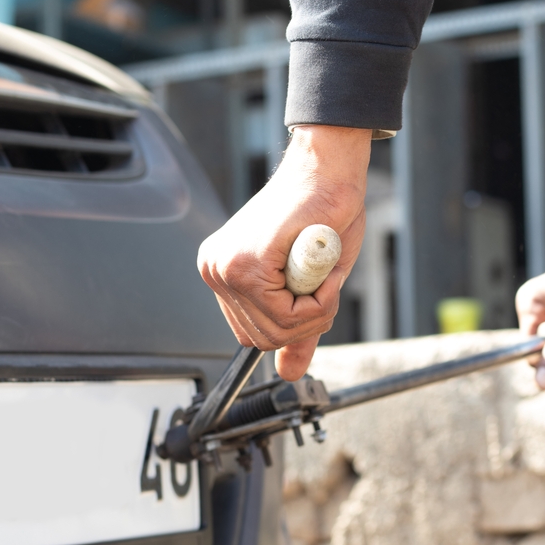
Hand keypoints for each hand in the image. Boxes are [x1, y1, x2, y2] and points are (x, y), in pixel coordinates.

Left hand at [198, 125, 371, 380]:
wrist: (327, 170)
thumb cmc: (322, 213)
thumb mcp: (310, 282)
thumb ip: (296, 328)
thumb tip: (289, 374)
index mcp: (223, 272)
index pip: (252, 334)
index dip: (294, 326)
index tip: (314, 295)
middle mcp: (216, 270)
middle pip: (263, 338)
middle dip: (306, 322)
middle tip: (324, 287)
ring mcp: (227, 267)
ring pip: (278, 329)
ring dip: (316, 311)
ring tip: (324, 274)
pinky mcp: (248, 262)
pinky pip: (290, 313)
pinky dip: (320, 300)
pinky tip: (322, 269)